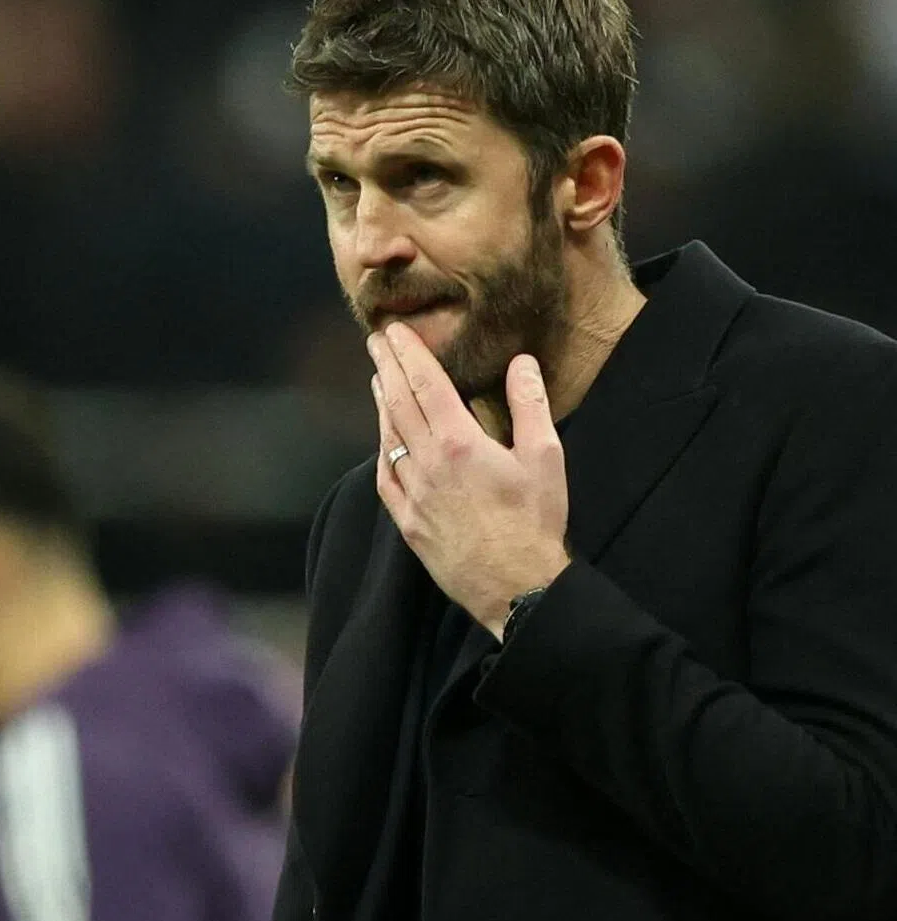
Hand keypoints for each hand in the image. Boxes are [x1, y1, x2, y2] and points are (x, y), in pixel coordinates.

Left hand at [369, 322, 570, 640]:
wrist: (516, 589)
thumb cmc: (534, 522)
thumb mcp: (545, 458)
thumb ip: (529, 405)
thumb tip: (521, 362)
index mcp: (459, 442)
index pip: (425, 384)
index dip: (408, 354)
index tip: (393, 331)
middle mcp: (427, 463)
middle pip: (400, 405)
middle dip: (387, 368)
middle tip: (376, 342)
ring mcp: (412, 493)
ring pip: (389, 438)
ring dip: (382, 404)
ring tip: (379, 379)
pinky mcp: (408, 522)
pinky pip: (385, 477)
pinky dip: (382, 450)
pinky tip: (383, 439)